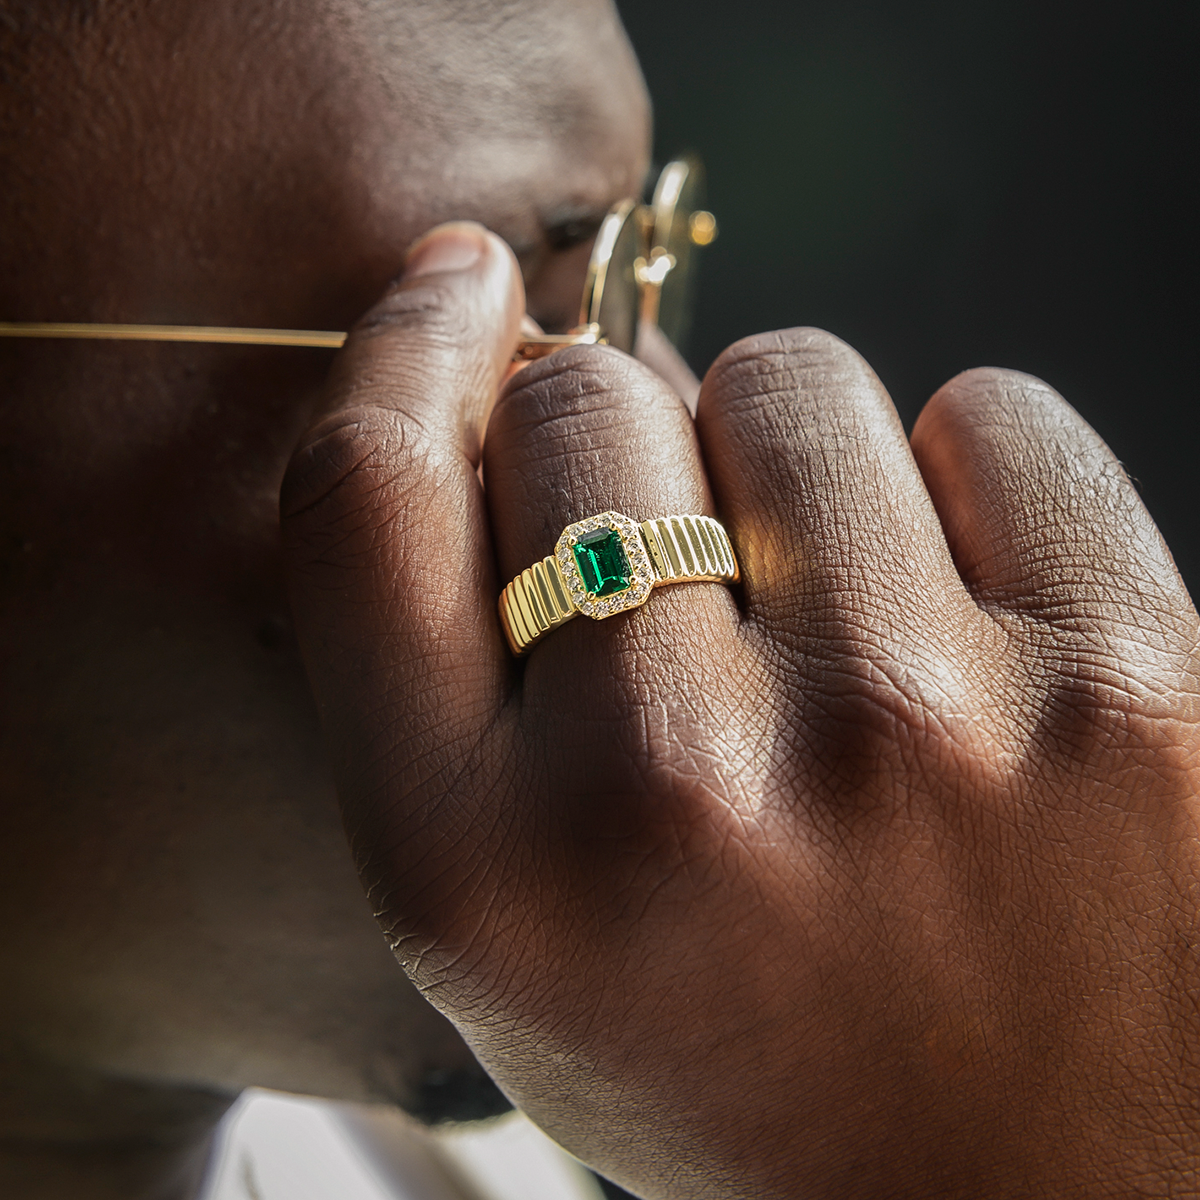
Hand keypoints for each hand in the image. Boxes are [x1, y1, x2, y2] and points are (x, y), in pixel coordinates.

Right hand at [282, 223, 1199, 1196]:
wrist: (1022, 1197)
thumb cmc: (745, 1052)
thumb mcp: (512, 914)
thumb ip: (443, 653)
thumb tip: (488, 356)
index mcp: (486, 866)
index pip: (368, 493)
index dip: (402, 353)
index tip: (452, 296)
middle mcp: (679, 787)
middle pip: (582, 400)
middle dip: (611, 444)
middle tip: (681, 578)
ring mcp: (917, 726)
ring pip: (788, 377)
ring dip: (787, 463)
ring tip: (835, 625)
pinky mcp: (1130, 680)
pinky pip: (988, 414)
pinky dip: (961, 483)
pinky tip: (968, 628)